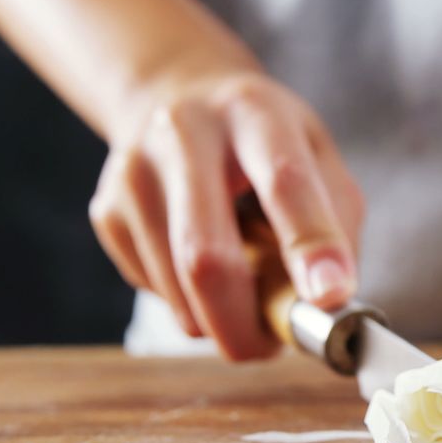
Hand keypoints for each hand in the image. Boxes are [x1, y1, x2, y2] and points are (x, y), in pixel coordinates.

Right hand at [89, 70, 363, 359]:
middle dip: (246, 323)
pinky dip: (192, 302)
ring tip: (246, 284)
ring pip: (178, 291)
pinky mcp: (106, 211)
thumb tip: (325, 303)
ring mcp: (134, 173)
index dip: (310, 244)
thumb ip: (335, 224)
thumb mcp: (318, 155)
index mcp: (254, 111)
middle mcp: (184, 133)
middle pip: (207, 256)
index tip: (329, 297)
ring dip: (222, 318)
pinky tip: (203, 258)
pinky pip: (156, 293)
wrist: (175, 96)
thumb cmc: (266, 141)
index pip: (284, 181)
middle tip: (273, 346)